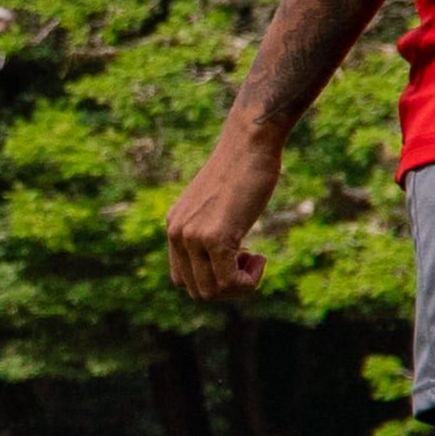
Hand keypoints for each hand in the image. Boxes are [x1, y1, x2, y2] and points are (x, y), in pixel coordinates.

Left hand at [159, 123, 283, 302]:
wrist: (250, 144)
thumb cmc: (242, 170)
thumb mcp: (216, 204)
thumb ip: (209, 228)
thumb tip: (220, 260)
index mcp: (174, 226)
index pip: (183, 278)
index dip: (212, 279)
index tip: (236, 260)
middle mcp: (176, 233)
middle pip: (196, 289)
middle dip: (227, 287)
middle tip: (249, 261)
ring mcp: (192, 236)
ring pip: (212, 291)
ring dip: (239, 286)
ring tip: (255, 259)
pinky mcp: (214, 237)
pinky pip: (229, 282)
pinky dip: (249, 281)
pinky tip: (260, 258)